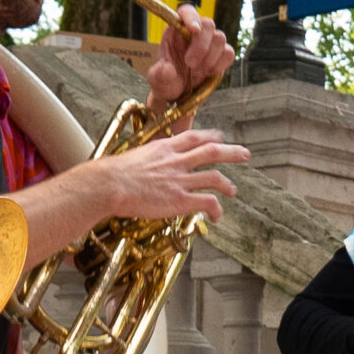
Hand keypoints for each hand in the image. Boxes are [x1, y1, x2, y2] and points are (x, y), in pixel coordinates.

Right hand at [92, 126, 247, 220]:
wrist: (109, 184)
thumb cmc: (111, 175)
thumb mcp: (130, 158)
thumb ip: (142, 162)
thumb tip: (135, 169)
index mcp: (164, 148)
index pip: (193, 136)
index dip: (209, 136)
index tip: (218, 137)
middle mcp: (176, 161)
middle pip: (211, 151)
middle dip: (231, 152)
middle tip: (244, 154)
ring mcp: (180, 180)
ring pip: (214, 177)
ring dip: (228, 184)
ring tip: (233, 190)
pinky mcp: (180, 200)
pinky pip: (207, 202)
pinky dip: (216, 209)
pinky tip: (217, 216)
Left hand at [145, 7, 234, 110]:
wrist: (177, 93)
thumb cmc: (164, 81)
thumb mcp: (156, 79)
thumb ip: (160, 74)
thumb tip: (167, 70)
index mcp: (176, 30)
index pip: (186, 11)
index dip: (191, 17)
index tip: (194, 30)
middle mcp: (194, 32)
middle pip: (208, 24)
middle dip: (201, 46)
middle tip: (190, 64)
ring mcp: (209, 42)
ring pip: (220, 38)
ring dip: (210, 58)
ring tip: (197, 72)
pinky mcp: (221, 54)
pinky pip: (228, 53)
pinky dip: (220, 64)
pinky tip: (208, 73)